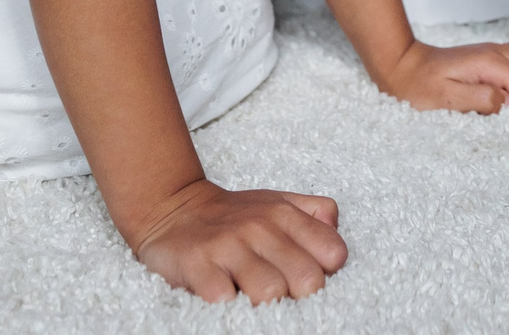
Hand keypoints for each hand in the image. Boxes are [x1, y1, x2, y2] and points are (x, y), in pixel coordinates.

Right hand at [128, 179, 348, 304]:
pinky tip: (225, 298)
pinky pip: (224, 299)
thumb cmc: (234, 216)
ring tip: (252, 299)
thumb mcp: (278, 203)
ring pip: (270, 292)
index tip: (304, 281)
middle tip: (280, 297)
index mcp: (285, 215)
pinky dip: (228, 306)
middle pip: (307, 281)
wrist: (173, 208)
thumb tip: (336, 229)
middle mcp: (259, 227)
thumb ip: (314, 213)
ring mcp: (228, 245)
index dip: (325, 275)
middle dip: (298, 297)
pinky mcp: (197, 264)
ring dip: (265, 305)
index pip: (333, 254)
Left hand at [376, 39, 508, 114]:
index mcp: (492, 62)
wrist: (402, 66)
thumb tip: (505, 102)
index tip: (500, 110)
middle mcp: (500, 52)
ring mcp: (499, 52)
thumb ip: (480, 99)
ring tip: (500, 98)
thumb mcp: (446, 99)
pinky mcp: (494, 56)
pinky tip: (497, 91)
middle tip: (506, 104)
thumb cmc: (419, 86)